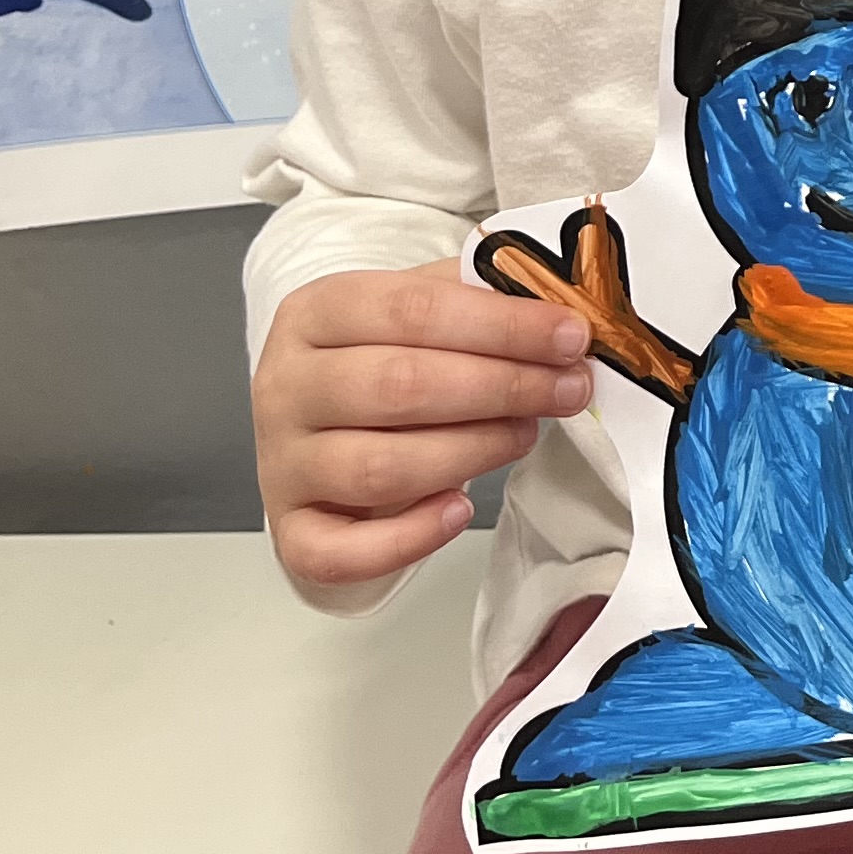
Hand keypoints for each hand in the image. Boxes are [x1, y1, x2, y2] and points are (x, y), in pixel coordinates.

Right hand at [254, 259, 595, 588]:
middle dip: (502, 387)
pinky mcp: (291, 531)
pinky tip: (460, 509)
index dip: (502, 325)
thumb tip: (559, 315)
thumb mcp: (416, 313)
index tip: (570, 337)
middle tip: (568, 389)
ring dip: (473, 452)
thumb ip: (477, 302)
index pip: (412, 310)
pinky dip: (410, 538)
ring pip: (379, 467)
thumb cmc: (379, 364)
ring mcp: (282, 463)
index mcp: (316, 313)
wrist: (319, 430)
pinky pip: (342, 551)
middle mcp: (285, 386)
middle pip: (398, 385)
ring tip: (524, 434)